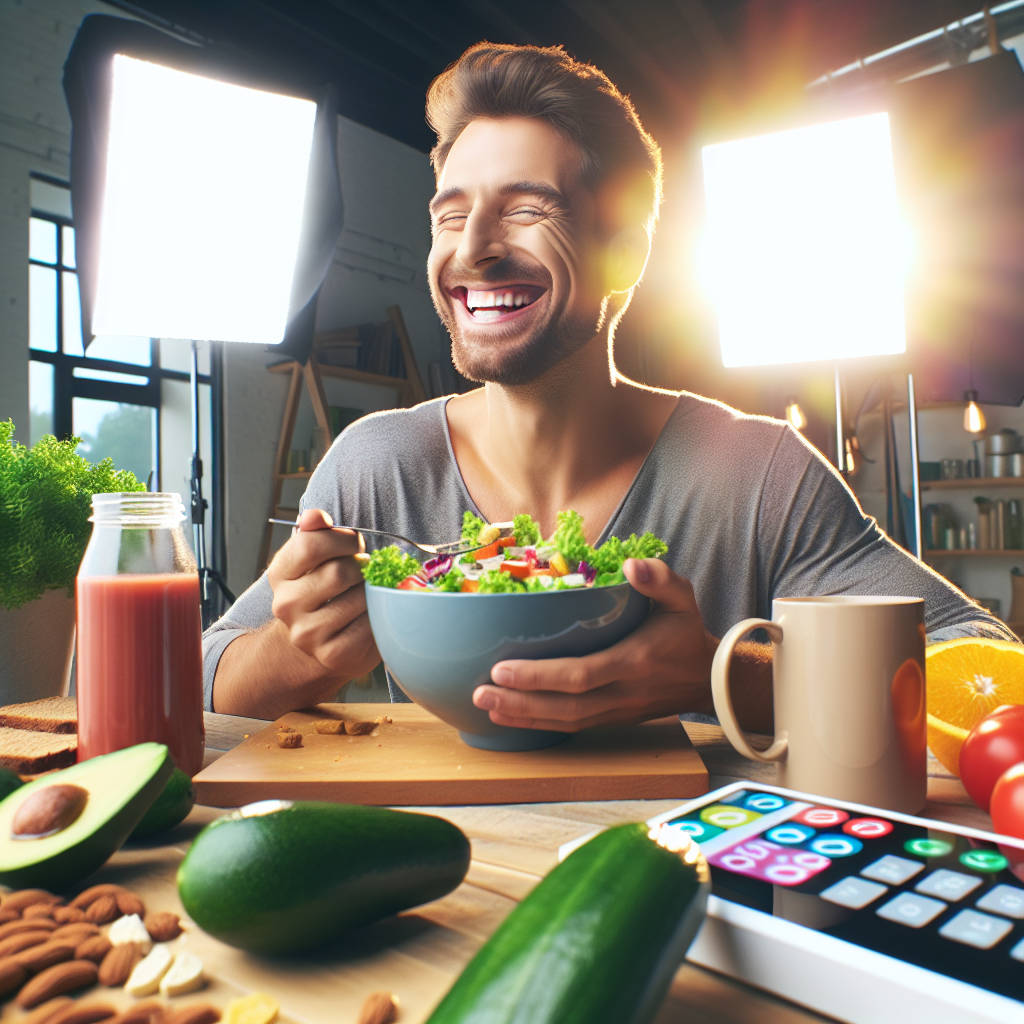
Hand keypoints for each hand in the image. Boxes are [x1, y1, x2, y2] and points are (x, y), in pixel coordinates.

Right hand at [267, 508, 378, 676]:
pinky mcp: (332, 654)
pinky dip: (379, 615)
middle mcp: (286, 604)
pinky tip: (372, 613)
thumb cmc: (326, 589)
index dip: (343, 539)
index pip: (309, 545)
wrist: (321, 640)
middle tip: (365, 571)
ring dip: (373, 592)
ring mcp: (307, 633)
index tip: (354, 544)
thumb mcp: (316, 556)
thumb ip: (317, 531)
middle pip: (338, 572)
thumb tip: (315, 516)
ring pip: (358, 599)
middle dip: (362, 567)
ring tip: (368, 592)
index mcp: (280, 573)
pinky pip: (369, 626)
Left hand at [471, 558, 719, 731]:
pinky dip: (538, 724)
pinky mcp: (612, 718)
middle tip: (480, 692)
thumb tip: (631, 566)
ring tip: (485, 706)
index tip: (502, 668)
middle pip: (566, 706)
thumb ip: (659, 579)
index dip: (540, 676)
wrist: (711, 677)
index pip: (581, 675)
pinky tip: (509, 717)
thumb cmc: (687, 631)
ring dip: (523, 716)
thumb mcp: (683, 597)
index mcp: (634, 660)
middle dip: (520, 701)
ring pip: (566, 722)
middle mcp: (622, 692)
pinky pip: (572, 726)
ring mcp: (617, 710)